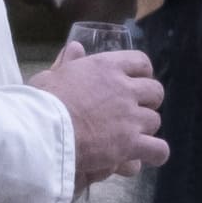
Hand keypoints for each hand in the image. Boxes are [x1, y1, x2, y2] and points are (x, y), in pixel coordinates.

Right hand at [47, 44, 166, 185]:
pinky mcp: (131, 143)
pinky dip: (155, 153)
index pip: (140, 62)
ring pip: (155, 121)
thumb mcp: (52, 75)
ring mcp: (130, 117)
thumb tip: (76, 47)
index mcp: (106, 67)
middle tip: (133, 111)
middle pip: (154, 91)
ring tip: (132, 136)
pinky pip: (158, 149)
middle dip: (148, 101)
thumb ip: (68, 62)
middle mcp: (124, 89)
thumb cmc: (42, 102)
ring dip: (145, 128)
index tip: (134, 83)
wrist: (43, 131)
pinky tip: (147, 155)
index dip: (141, 74)